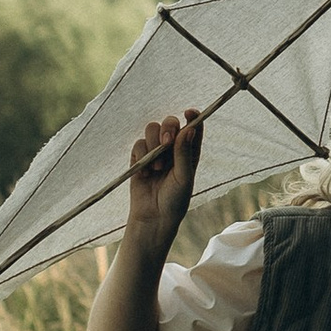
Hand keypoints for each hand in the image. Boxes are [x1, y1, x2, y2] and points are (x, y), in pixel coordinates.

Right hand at [122, 108, 202, 255]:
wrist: (153, 218)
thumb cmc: (174, 200)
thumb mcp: (184, 177)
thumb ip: (184, 153)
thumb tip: (189, 128)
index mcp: (190, 151)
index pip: (193, 126)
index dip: (192, 116)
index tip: (189, 112)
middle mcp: (173, 148)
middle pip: (170, 122)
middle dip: (167, 128)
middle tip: (166, 142)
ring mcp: (155, 151)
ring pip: (151, 129)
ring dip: (152, 145)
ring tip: (156, 168)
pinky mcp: (139, 158)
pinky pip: (138, 144)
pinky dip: (140, 157)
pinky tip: (144, 174)